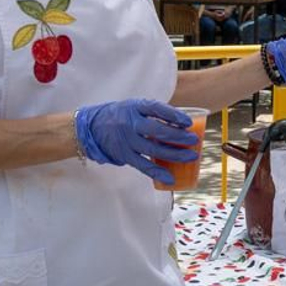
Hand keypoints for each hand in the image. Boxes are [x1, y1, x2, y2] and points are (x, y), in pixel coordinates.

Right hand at [74, 99, 198, 184]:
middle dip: (178, 137)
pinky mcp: (124, 155)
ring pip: (153, 149)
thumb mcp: (135, 106)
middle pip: (157, 131)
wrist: (91, 127)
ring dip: (174, 154)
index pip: (156, 109)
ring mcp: (127, 141)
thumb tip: (184, 124)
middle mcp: (130, 123)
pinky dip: (157, 173)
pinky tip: (171, 178)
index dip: (174, 115)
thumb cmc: (122, 115)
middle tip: (194, 141)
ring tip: (191, 156)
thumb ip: (155, 113)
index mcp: (135, 107)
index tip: (188, 122)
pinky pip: (143, 166)